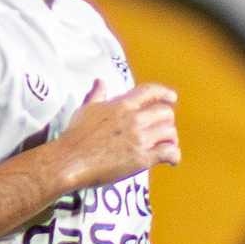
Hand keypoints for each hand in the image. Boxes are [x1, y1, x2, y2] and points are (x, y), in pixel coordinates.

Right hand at [60, 81, 180, 184]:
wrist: (71, 160)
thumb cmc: (76, 136)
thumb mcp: (86, 109)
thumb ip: (97, 95)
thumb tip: (100, 82)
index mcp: (122, 105)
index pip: (149, 92)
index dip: (164, 93)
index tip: (171, 97)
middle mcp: (134, 119)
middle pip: (165, 113)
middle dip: (167, 121)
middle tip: (163, 130)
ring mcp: (139, 139)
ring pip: (170, 132)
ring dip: (171, 139)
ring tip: (167, 145)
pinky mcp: (142, 158)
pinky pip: (168, 152)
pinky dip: (173, 156)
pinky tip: (171, 160)